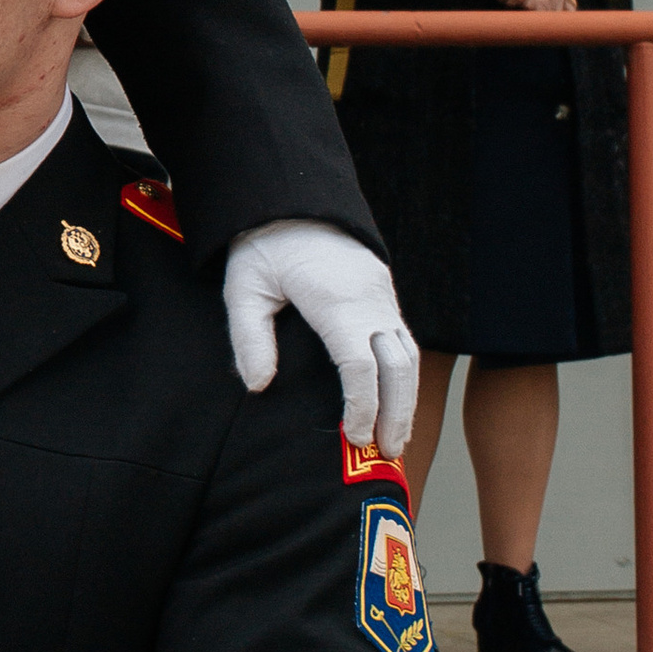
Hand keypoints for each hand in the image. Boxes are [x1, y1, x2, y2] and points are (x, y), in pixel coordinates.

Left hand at [223, 220, 419, 448]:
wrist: (293, 197)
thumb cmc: (264, 245)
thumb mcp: (243, 286)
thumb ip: (249, 337)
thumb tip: (258, 385)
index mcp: (335, 300)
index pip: (360, 364)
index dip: (362, 404)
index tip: (354, 435)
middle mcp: (368, 299)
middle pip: (397, 366)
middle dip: (396, 413)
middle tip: (388, 453)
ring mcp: (381, 295)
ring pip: (409, 355)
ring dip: (407, 399)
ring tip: (397, 438)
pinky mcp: (383, 294)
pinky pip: (404, 340)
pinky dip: (405, 377)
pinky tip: (397, 403)